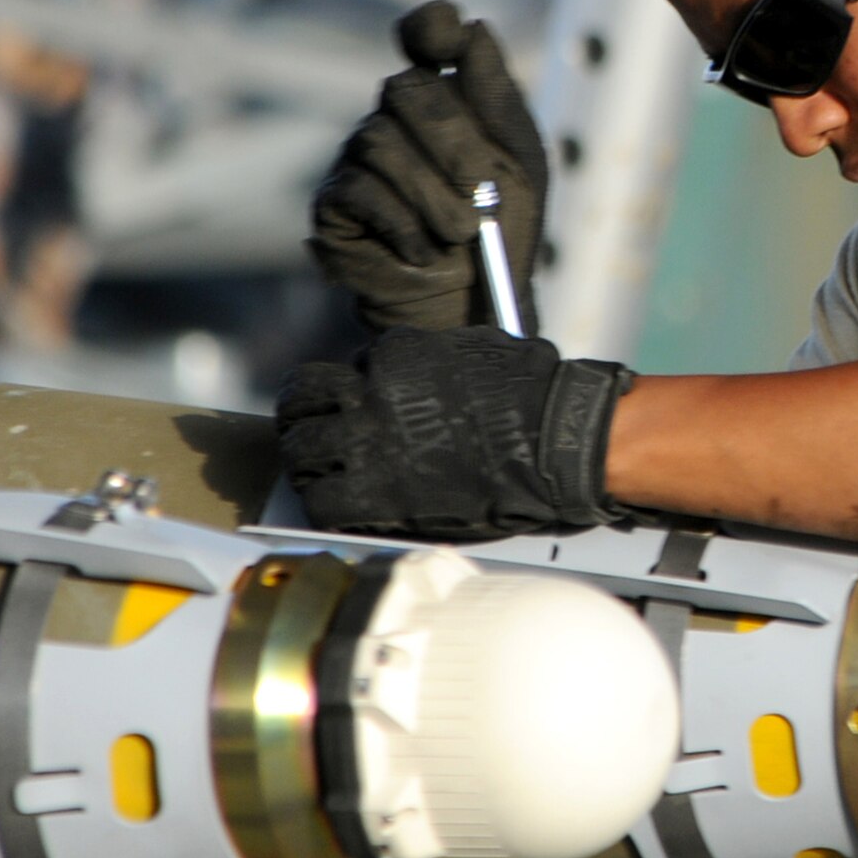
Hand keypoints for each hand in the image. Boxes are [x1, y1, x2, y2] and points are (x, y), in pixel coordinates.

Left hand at [275, 327, 632, 540]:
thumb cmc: (531, 396)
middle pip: (301, 402)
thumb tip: (409, 369)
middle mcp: (372, 394)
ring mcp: (371, 444)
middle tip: (309, 433)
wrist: (555, 443)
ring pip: (302, 450)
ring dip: (308, 461)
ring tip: (318, 472)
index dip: (342, 392)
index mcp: (394, 356)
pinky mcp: (378, 494)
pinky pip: (323, 502)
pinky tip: (338, 505)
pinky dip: (325, 504)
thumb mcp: (471, 353)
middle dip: (304, 418)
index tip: (347, 407)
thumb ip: (426, 362)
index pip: (339, 372)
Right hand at [310, 1, 547, 333]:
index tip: (445, 38)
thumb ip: (498, 99)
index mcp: (446, 99)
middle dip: (452, 141)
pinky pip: (360, 191)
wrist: (476, 306)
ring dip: (433, 196)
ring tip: (461, 235)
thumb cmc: (505, 231)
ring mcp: (360, 157)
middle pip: (406, 89)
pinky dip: (404, 224)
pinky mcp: (335, 203)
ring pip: (381, 143)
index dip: (430, 26)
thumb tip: (474, 29)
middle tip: (481, 192)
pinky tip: (424, 250)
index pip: (426, 35)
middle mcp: (396, 118)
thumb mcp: (521, 165)